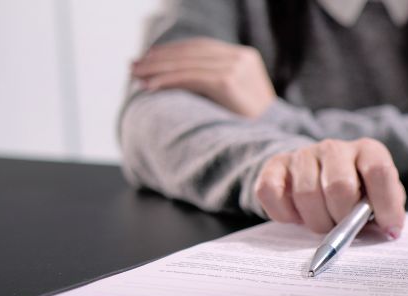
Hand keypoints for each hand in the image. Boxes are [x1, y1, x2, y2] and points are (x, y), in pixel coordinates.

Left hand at [131, 37, 275, 118]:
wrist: (275, 136)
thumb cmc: (252, 122)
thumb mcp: (237, 94)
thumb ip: (216, 79)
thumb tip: (177, 75)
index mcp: (245, 56)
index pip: (201, 47)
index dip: (172, 51)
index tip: (148, 57)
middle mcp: (241, 57)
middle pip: (191, 53)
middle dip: (158, 59)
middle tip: (132, 66)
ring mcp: (236, 67)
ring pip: (187, 64)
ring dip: (157, 70)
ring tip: (136, 77)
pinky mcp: (227, 81)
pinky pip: (190, 77)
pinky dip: (168, 81)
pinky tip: (150, 87)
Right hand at [254, 139, 406, 238]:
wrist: (318, 176)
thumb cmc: (357, 194)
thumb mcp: (379, 199)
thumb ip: (388, 211)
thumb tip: (390, 229)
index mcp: (368, 151)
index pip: (379, 171)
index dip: (385, 204)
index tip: (389, 229)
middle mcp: (335, 148)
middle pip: (340, 187)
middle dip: (343, 219)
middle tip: (343, 228)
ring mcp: (303, 154)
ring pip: (306, 195)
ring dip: (316, 221)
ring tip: (323, 222)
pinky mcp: (275, 165)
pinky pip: (272, 193)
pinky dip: (284, 214)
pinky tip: (297, 216)